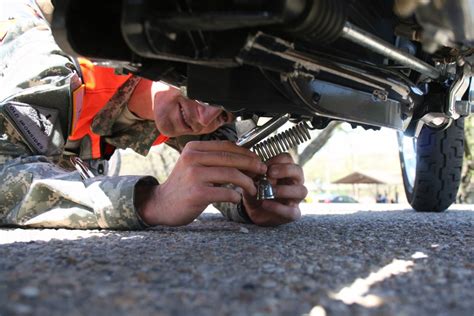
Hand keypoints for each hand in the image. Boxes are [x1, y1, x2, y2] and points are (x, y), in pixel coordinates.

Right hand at [137, 141, 266, 225]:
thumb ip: (215, 160)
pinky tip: (237, 198)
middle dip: (251, 165)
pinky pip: (226, 192)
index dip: (246, 152)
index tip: (257, 160)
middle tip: (262, 171)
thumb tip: (246, 159)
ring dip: (247, 182)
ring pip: (231, 174)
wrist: (162, 204)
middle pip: (231, 158)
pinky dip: (236, 196)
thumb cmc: (183, 186)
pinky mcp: (198, 193)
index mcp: (194, 148)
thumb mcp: (194, 165)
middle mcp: (193, 158)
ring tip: (253, 188)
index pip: (226, 146)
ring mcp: (194, 175)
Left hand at [242, 153, 306, 225]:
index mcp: (285, 170)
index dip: (276, 159)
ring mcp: (296, 198)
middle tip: (270, 173)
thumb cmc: (257, 191)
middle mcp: (294, 182)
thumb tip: (252, 169)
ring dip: (285, 190)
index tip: (263, 165)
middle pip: (298, 171)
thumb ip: (252, 174)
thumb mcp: (251, 181)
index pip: (287, 159)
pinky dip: (278, 207)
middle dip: (285, 170)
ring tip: (270, 191)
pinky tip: (265, 204)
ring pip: (301, 191)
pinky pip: (291, 211)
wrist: (254, 211)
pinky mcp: (293, 213)